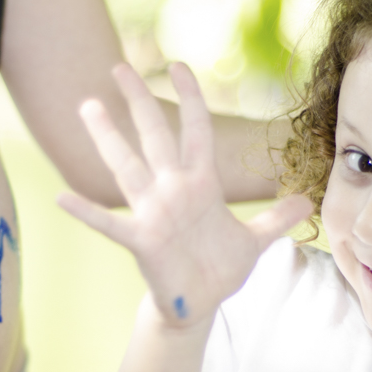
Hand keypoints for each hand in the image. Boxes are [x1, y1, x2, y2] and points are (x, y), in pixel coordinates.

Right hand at [58, 63, 310, 327]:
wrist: (200, 304)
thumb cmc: (219, 268)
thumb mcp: (255, 241)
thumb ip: (277, 218)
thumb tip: (308, 202)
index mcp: (201, 184)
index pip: (195, 131)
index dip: (190, 99)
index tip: (178, 66)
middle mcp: (172, 191)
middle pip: (155, 137)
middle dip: (139, 102)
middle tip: (119, 68)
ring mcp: (154, 213)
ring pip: (129, 168)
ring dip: (109, 139)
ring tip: (88, 107)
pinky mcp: (141, 241)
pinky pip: (110, 223)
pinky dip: (87, 211)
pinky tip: (62, 197)